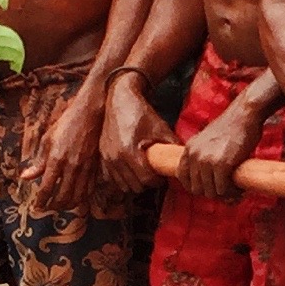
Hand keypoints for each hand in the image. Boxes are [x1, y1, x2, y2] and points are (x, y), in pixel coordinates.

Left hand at [23, 89, 103, 210]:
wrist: (91, 110)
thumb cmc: (67, 122)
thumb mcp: (48, 138)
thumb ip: (38, 161)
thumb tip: (25, 177)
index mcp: (57, 159)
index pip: (46, 189)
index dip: (40, 202)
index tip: (36, 207)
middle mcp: (72, 166)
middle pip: (63, 197)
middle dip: (53, 207)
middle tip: (48, 207)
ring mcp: (86, 166)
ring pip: (78, 196)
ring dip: (68, 205)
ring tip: (61, 204)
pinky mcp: (96, 164)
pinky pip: (90, 188)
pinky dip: (82, 196)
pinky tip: (76, 195)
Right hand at [99, 75, 176, 194]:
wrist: (120, 100)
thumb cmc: (141, 113)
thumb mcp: (160, 127)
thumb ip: (171, 144)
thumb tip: (182, 157)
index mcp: (129, 151)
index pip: (145, 179)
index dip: (157, 180)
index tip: (162, 175)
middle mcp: (115, 158)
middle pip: (134, 185)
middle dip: (146, 183)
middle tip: (155, 174)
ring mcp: (106, 158)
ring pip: (122, 184)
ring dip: (134, 182)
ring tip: (144, 172)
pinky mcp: (102, 157)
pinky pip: (113, 178)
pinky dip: (123, 178)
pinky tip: (132, 168)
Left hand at [176, 98, 266, 200]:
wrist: (245, 113)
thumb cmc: (232, 125)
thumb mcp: (208, 139)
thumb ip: (203, 155)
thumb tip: (206, 179)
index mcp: (189, 149)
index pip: (182, 177)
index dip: (196, 186)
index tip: (209, 186)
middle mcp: (195, 155)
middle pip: (197, 189)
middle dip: (212, 191)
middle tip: (225, 189)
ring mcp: (207, 160)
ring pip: (210, 191)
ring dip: (223, 194)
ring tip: (234, 190)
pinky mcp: (222, 165)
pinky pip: (223, 188)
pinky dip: (232, 192)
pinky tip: (239, 188)